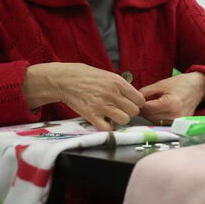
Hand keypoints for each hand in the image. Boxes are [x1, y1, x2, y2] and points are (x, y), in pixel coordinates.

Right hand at [23, 62, 144, 130]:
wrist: (65, 79)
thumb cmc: (86, 76)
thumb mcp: (108, 75)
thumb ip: (122, 86)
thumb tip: (134, 96)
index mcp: (118, 82)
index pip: (140, 100)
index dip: (136, 103)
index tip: (129, 104)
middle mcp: (112, 94)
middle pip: (134, 111)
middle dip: (128, 112)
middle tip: (120, 110)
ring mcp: (102, 105)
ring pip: (124, 120)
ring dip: (119, 119)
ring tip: (112, 115)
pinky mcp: (91, 115)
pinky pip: (107, 128)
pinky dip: (107, 127)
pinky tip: (103, 121)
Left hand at [139, 72, 204, 124]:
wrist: (198, 88)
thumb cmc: (181, 84)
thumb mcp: (161, 84)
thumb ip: (145, 92)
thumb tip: (132, 100)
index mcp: (170, 104)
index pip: (146, 109)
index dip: (139, 105)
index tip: (135, 101)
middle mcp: (175, 115)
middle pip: (150, 117)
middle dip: (144, 110)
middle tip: (142, 103)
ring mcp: (178, 121)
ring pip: (154, 122)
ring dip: (150, 115)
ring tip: (152, 106)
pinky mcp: (179, 124)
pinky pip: (162, 123)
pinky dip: (157, 118)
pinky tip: (159, 111)